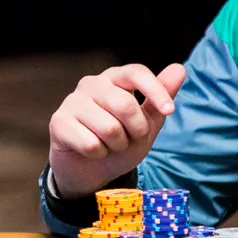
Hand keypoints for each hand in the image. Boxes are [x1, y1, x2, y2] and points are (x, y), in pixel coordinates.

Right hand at [48, 63, 186, 197]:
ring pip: (109, 128)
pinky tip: (92, 151)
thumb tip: (179, 68)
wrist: (92, 169)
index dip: (156, 91)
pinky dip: (98, 154)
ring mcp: (72, 101)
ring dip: (117, 145)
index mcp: (115, 78)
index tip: (169, 111)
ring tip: (110, 144)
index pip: (136, 73)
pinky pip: (90, 144)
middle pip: (125, 105)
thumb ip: (161, 97)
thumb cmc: (121, 141)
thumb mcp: (148, 122)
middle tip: (130, 138)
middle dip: (136, 130)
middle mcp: (92, 84)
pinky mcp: (58, 122)